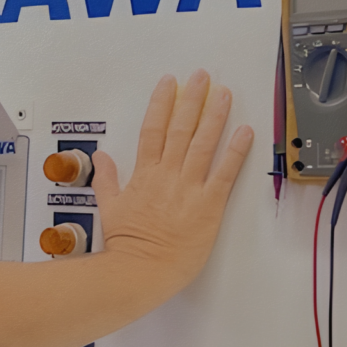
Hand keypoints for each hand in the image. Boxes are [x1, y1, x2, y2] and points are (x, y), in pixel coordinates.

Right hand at [91, 70, 252, 290]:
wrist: (141, 270)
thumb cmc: (126, 244)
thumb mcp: (109, 207)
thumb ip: (107, 179)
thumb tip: (101, 158)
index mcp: (144, 175)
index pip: (153, 129)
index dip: (161, 103)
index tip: (168, 84)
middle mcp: (167, 175)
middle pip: (180, 129)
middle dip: (191, 100)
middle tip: (201, 77)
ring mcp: (189, 188)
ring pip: (203, 143)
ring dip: (214, 116)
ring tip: (224, 94)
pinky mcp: (209, 205)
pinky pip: (225, 173)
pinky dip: (235, 151)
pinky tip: (244, 131)